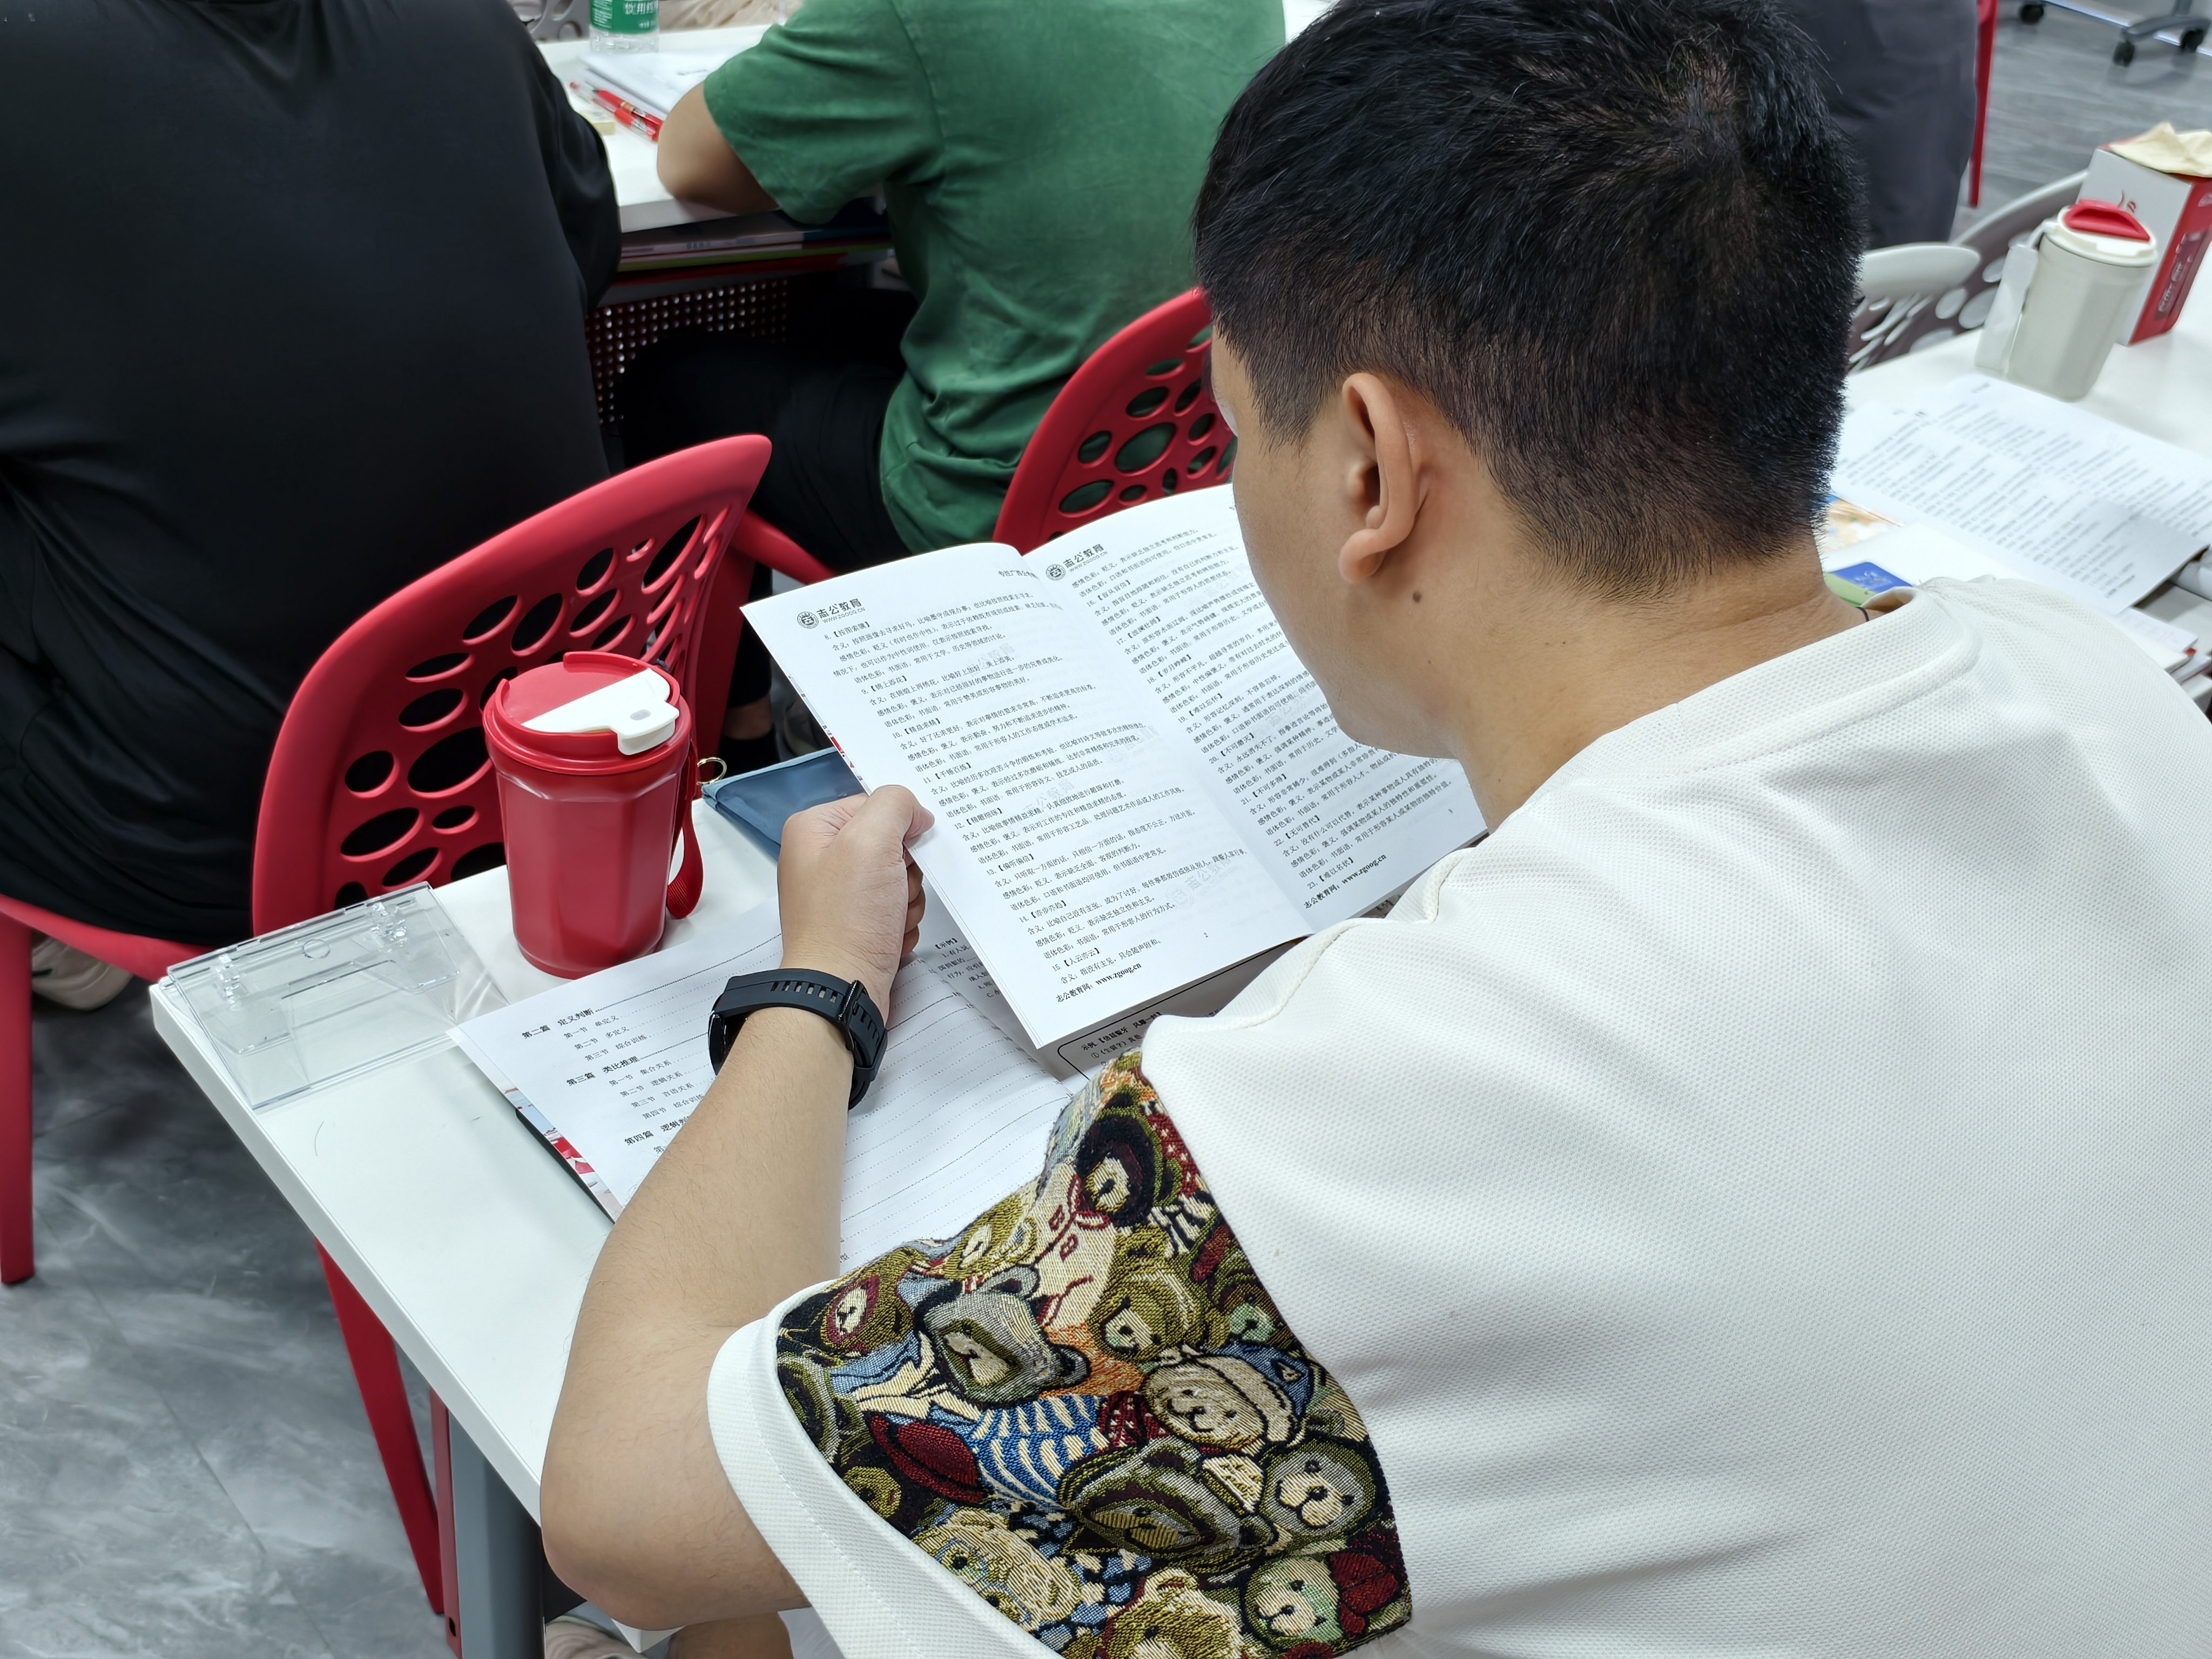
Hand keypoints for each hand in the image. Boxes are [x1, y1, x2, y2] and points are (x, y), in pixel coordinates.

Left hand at [776, 786, 929, 1010]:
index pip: (875, 805)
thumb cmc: (847, 920)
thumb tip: (915, 812)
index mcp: (813, 830)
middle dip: (905, 872)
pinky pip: (896, 909)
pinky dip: (901, 924)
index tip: (901, 852)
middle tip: (890, 892)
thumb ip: (895, 806)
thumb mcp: (870, 842)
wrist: (840, 988)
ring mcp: (839, 894)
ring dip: (906, 901)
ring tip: (888, 920)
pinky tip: (887, 936)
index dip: (899, 827)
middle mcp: (821, 859)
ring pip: (900, 879)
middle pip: (892, 845)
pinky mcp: (856, 923)